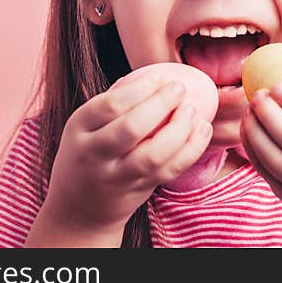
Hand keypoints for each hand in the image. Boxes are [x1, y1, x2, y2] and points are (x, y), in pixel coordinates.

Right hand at [41, 73, 212, 239]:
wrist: (78, 210)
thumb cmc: (89, 153)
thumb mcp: (86, 126)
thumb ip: (114, 102)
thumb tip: (153, 73)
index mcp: (79, 128)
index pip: (110, 105)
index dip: (140, 88)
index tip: (161, 75)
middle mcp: (94, 154)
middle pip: (131, 128)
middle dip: (160, 104)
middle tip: (180, 88)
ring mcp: (116, 176)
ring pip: (152, 155)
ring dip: (179, 130)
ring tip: (193, 110)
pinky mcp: (139, 190)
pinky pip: (168, 170)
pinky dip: (190, 150)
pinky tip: (203, 129)